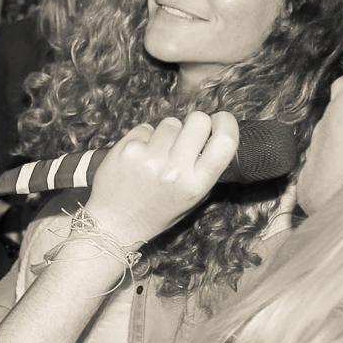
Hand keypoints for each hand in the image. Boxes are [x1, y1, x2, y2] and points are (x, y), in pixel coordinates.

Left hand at [85, 111, 238, 246]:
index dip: (227, 123)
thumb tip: (214, 135)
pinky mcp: (127, 149)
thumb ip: (205, 170)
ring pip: (170, 122)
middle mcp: (175, 170)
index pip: (225, 142)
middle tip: (186, 135)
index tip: (221, 119)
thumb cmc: (155, 212)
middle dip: (195, 123)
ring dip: (166, 133)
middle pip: (198, 121)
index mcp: (196, 185)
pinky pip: (145, 128)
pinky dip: (144, 137)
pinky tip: (138, 155)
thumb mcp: (191, 200)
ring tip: (157, 153)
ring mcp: (150, 158)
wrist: (115, 223)